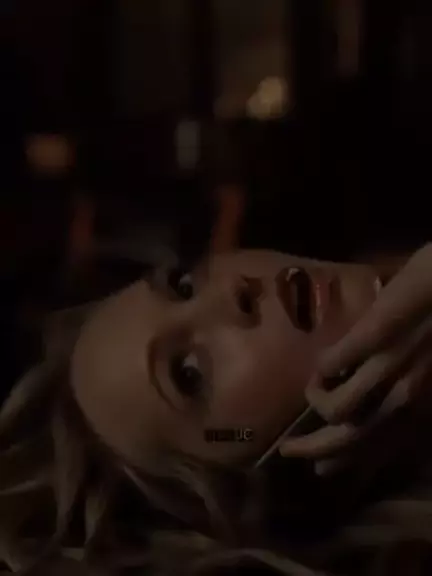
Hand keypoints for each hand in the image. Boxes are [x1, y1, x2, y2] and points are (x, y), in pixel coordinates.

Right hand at [279, 244, 431, 473]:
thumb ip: (418, 397)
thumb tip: (387, 409)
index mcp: (424, 410)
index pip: (377, 450)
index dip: (345, 465)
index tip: (321, 470)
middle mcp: (406, 399)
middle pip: (350, 439)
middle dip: (315, 450)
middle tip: (287, 451)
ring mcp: (388, 367)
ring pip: (339, 409)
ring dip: (318, 403)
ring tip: (312, 391)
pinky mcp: (374, 334)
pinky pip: (334, 363)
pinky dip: (323, 369)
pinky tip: (321, 363)